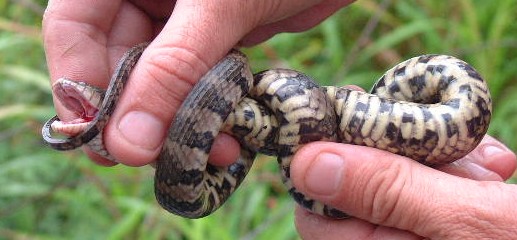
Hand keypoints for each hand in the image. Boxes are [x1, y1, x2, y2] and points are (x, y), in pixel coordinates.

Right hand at [43, 0, 354, 165]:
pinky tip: (231, 136)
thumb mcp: (221, 6)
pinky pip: (198, 82)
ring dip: (182, 122)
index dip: (81, 87)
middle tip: (160, 159)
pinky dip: (211, 110)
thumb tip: (127, 144)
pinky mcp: (214, 38)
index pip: (73, 28)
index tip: (103, 142)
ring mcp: (179, 18)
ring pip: (161, 81)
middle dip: (142, 117)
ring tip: (214, 151)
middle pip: (117, 63)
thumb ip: (174, 68)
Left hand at [291, 135, 516, 238]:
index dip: (330, 162)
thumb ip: (387, 192)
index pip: (315, 212)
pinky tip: (495, 173)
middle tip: (442, 146)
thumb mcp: (464, 220)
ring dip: (437, 161)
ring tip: (487, 168)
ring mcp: (415, 236)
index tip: (358, 117)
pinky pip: (427, 189)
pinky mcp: (440, 223)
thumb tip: (310, 163)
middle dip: (398, 158)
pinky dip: (458, 172)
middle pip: (357, 190)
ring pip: (394, 182)